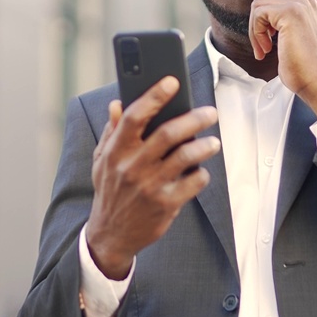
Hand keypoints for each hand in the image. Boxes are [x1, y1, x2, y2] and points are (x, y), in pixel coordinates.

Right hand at [86, 76, 219, 279]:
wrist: (111, 235)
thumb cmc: (110, 190)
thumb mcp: (102, 161)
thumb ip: (111, 132)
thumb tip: (116, 104)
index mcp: (116, 151)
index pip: (134, 116)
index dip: (154, 96)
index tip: (172, 82)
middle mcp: (132, 166)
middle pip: (168, 133)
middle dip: (194, 118)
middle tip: (210, 112)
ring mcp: (150, 186)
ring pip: (185, 157)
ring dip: (205, 146)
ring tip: (214, 142)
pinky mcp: (165, 205)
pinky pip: (193, 183)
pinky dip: (201, 174)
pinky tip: (201, 171)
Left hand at [249, 0, 316, 116]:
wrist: (316, 80)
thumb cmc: (303, 65)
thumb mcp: (292, 35)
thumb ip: (281, 19)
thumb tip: (259, 13)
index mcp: (308, 4)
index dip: (264, 20)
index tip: (268, 41)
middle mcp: (305, 0)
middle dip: (257, 23)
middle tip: (264, 46)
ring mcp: (299, 4)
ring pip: (258, 5)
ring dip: (255, 30)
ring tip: (265, 49)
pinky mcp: (289, 12)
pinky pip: (258, 14)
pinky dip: (257, 33)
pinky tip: (268, 49)